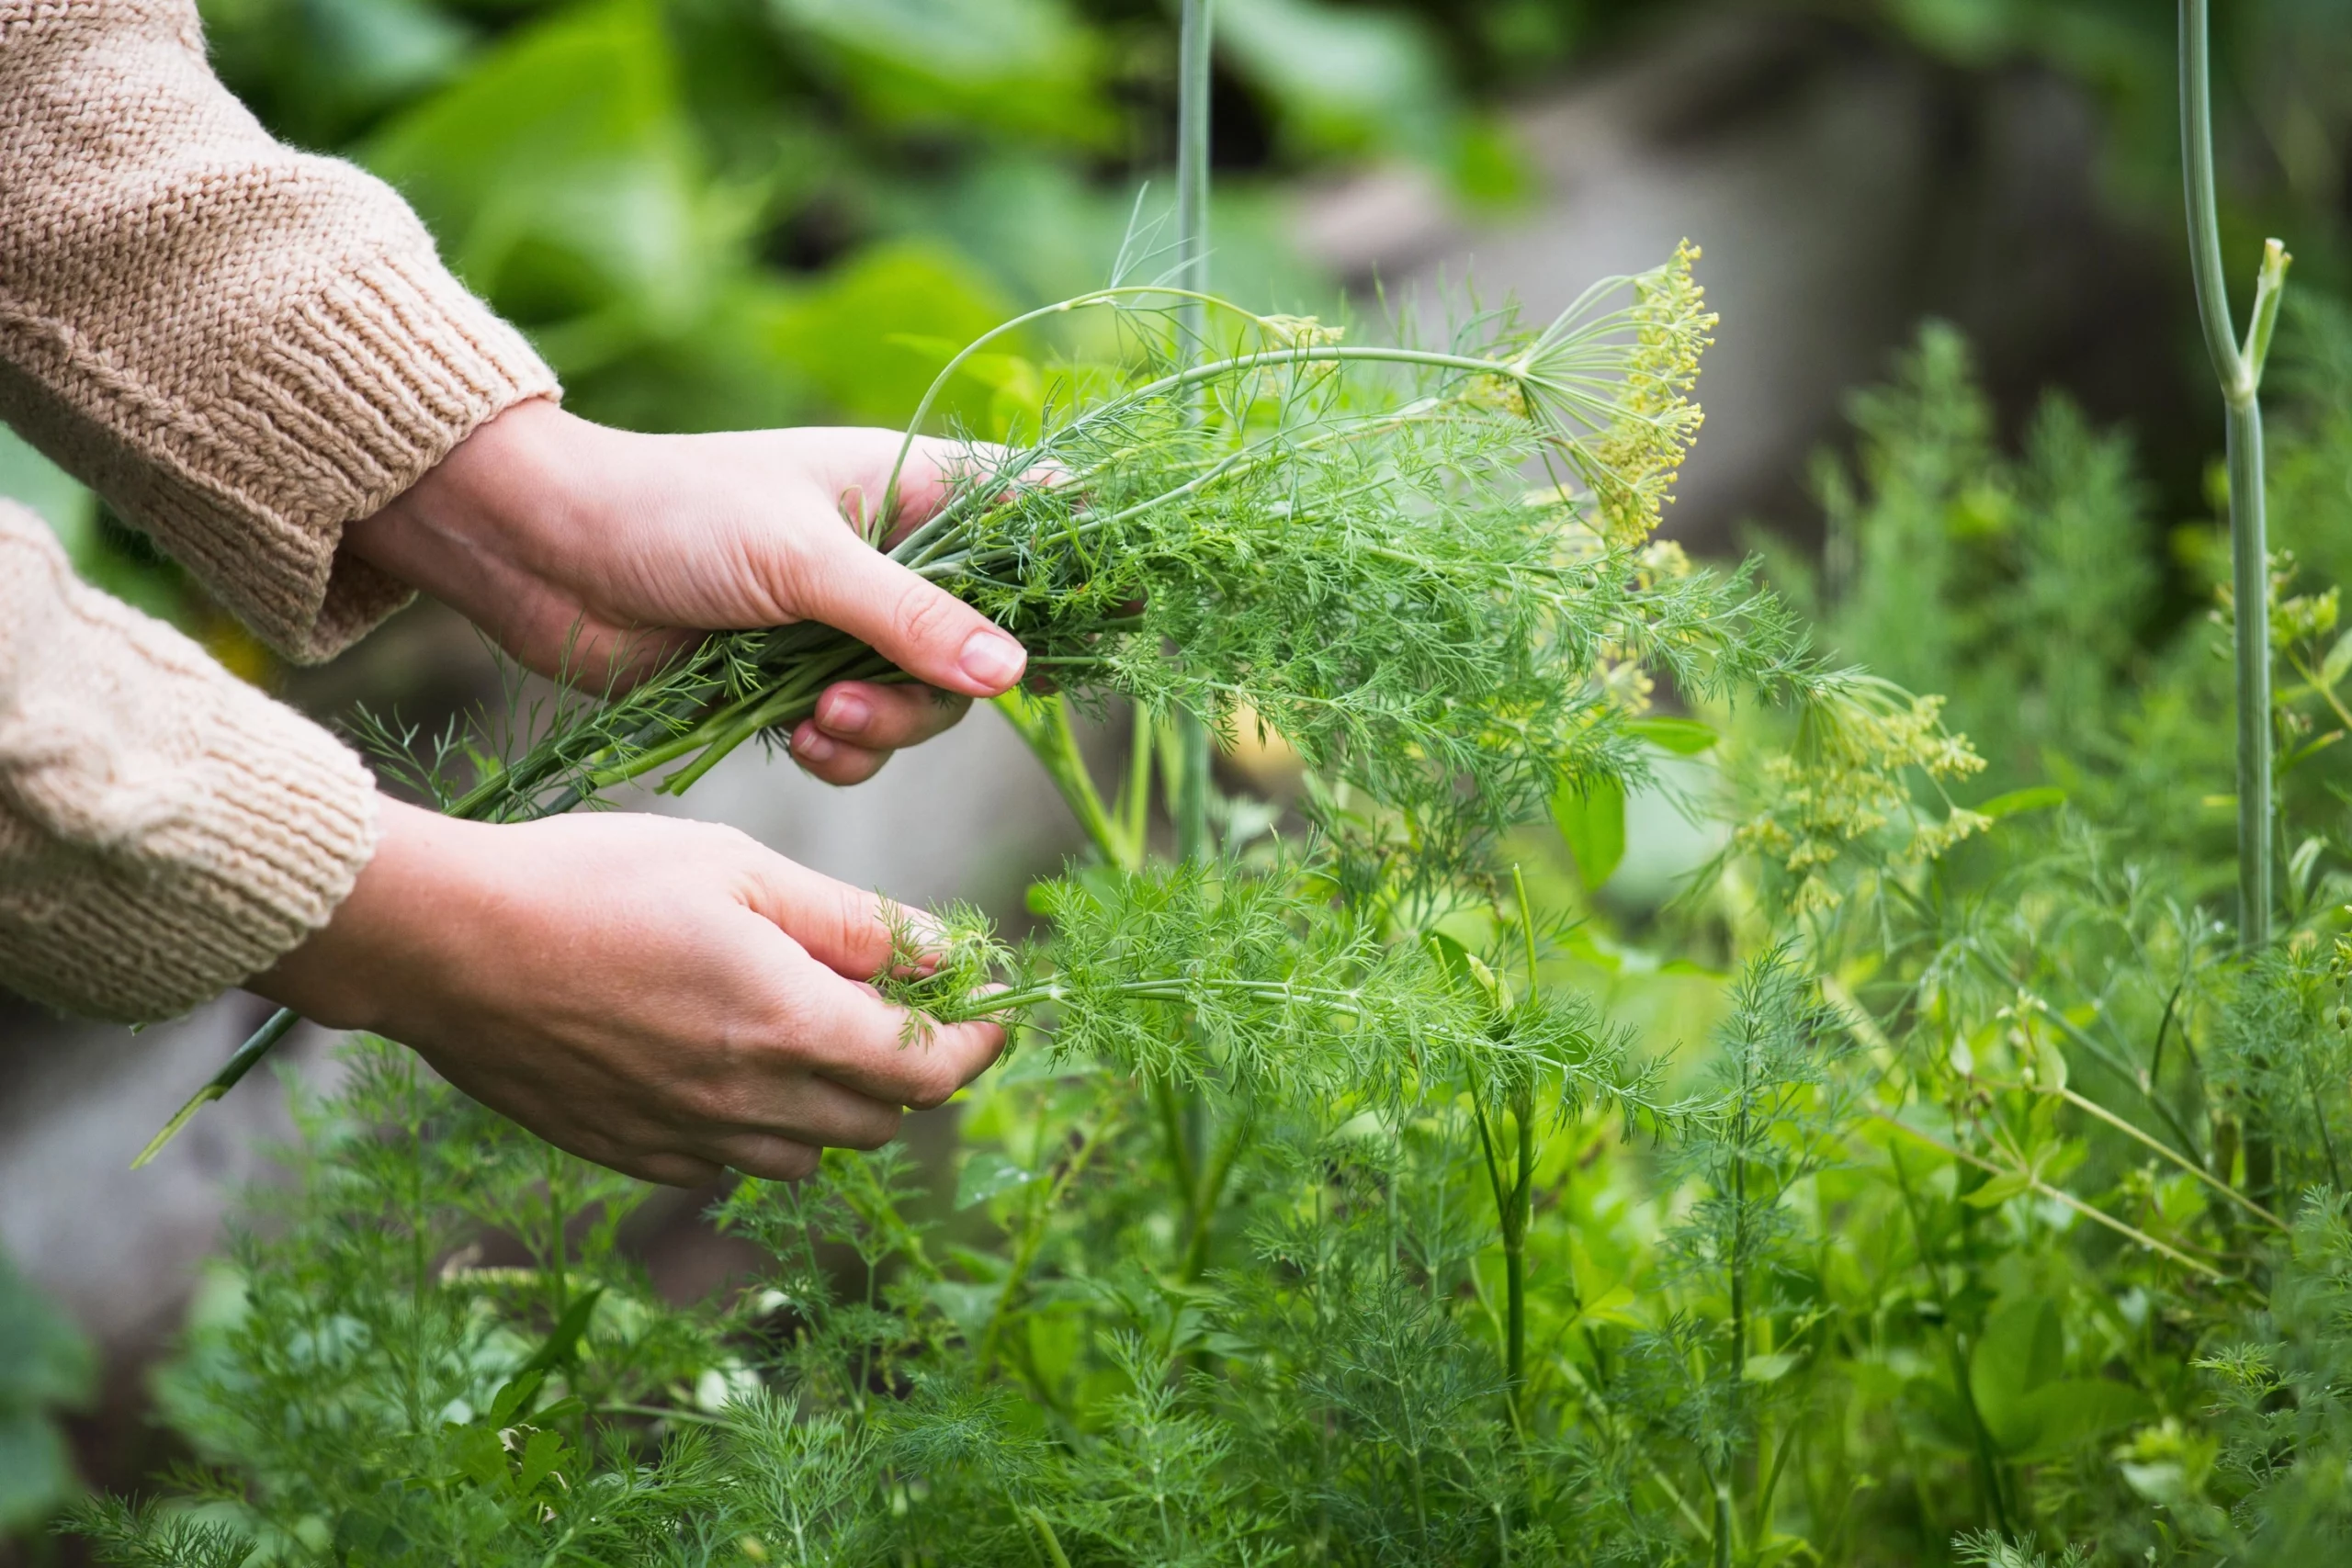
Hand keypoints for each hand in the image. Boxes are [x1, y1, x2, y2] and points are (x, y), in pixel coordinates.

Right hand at [254, 799, 1004, 1184]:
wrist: (444, 942)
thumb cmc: (594, 879)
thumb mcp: (742, 869)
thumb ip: (856, 922)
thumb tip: (949, 952)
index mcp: (789, 1025)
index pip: (928, 1072)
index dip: (977, 1043)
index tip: (993, 1010)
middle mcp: (747, 1102)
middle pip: (880, 1121)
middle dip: (911, 1068)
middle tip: (899, 1004)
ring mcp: (684, 1138)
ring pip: (809, 1153)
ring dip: (836, 1102)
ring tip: (809, 1027)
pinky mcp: (628, 1153)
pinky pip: (728, 1164)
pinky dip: (757, 1125)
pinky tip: (726, 1057)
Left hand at [347, 400, 1027, 785]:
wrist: (544, 560)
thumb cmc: (673, 513)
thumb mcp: (800, 559)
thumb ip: (910, 618)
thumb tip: (1016, 674)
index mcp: (915, 487)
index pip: (1036, 511)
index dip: (1080, 563)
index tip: (1115, 614)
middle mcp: (897, 559)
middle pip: (988, 642)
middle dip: (942, 687)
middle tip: (866, 694)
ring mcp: (848, 625)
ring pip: (928, 704)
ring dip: (884, 727)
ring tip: (816, 717)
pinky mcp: (798, 684)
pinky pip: (863, 742)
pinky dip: (842, 753)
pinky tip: (796, 739)